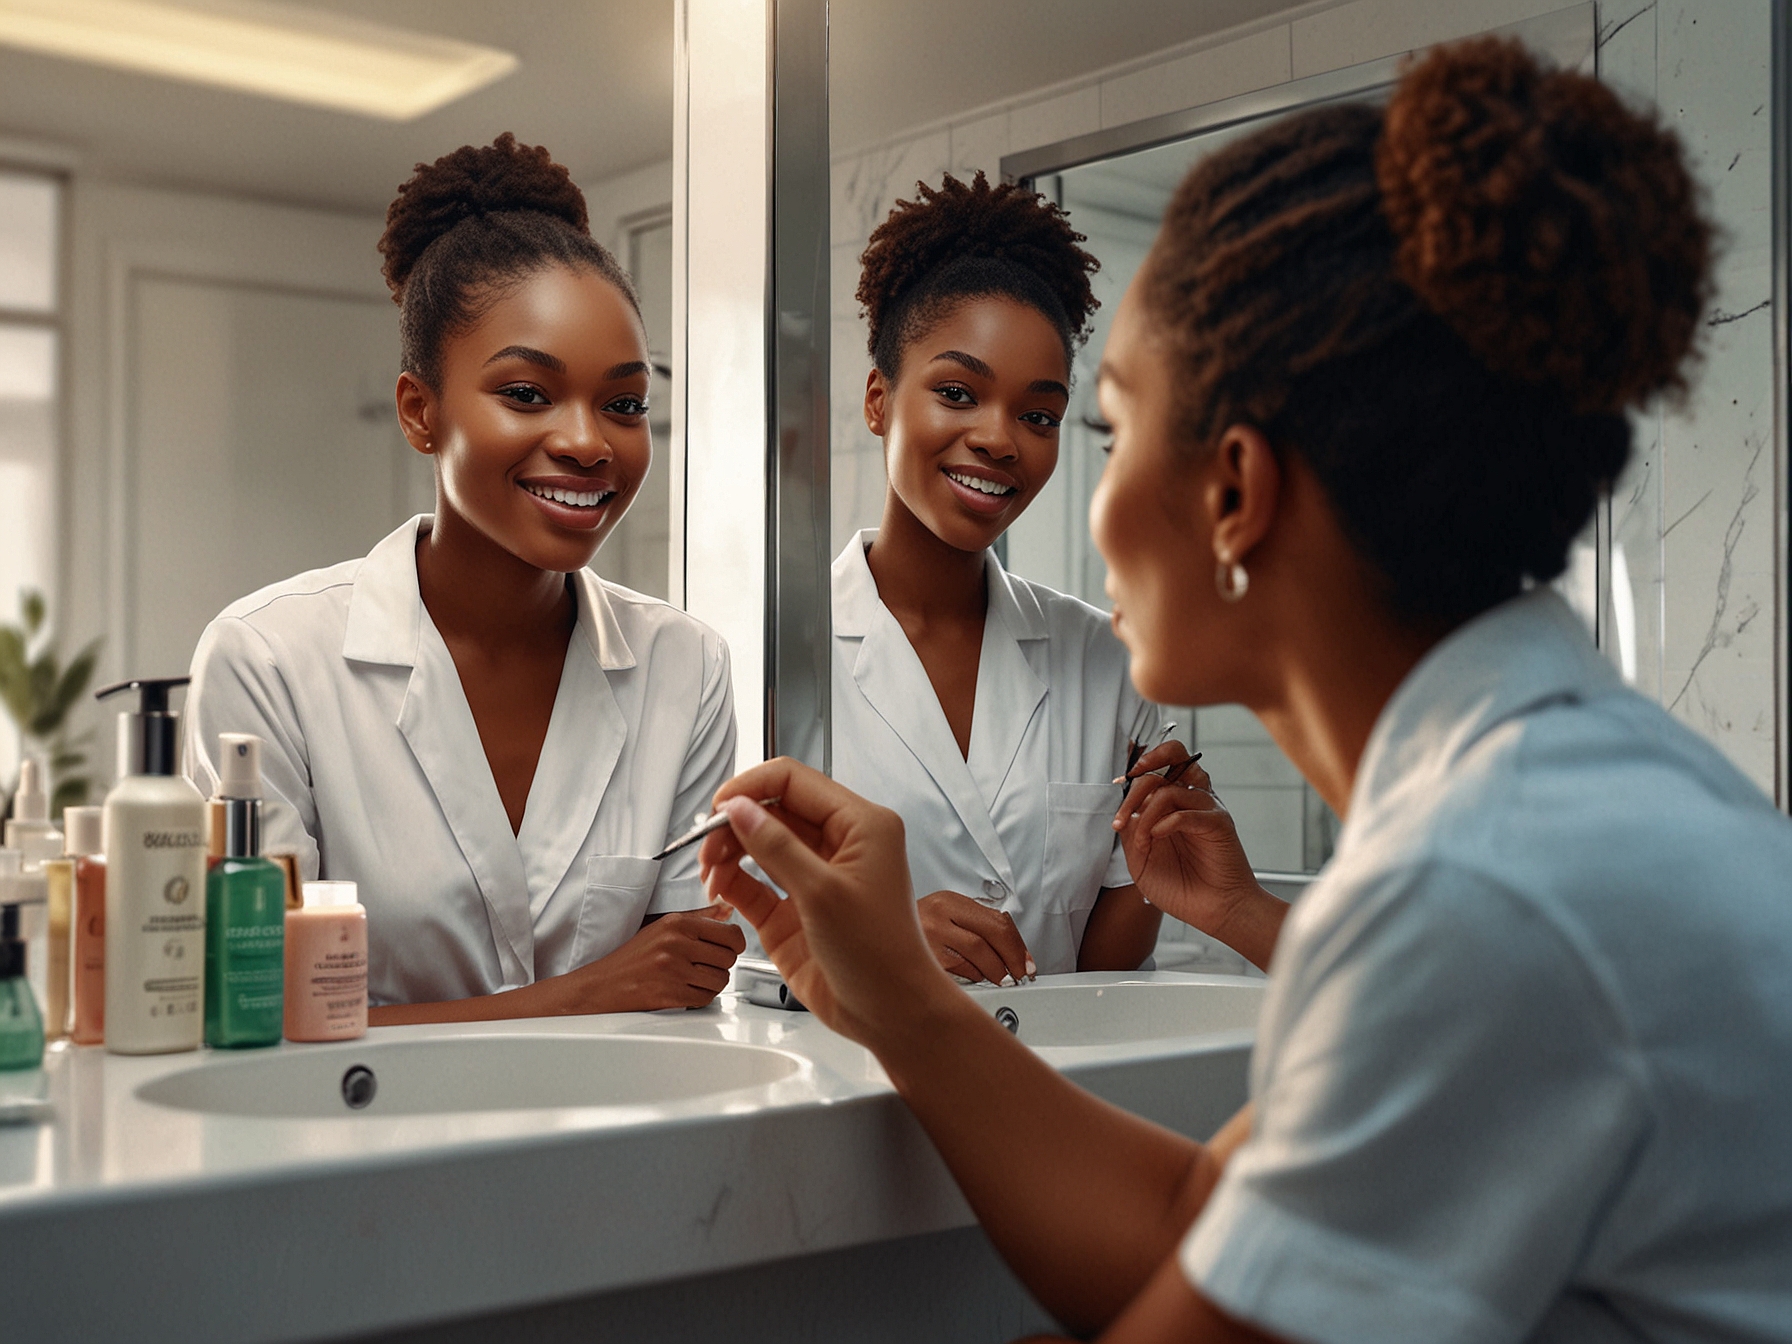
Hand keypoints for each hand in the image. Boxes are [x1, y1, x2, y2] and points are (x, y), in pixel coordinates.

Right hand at [557, 903, 745, 1012]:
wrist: (604, 984)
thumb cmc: (634, 956)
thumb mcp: (663, 926)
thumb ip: (699, 918)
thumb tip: (728, 910)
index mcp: (677, 923)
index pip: (731, 934)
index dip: (735, 944)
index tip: (729, 948)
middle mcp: (676, 943)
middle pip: (729, 958)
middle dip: (722, 965)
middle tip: (706, 965)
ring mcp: (673, 970)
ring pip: (721, 980)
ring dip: (712, 983)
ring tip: (695, 978)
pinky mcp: (670, 994)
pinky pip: (706, 998)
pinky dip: (701, 997)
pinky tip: (687, 990)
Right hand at [697, 758, 952, 1047]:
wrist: (891, 1014)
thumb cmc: (882, 955)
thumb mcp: (823, 893)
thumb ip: (776, 846)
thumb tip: (740, 808)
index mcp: (860, 825)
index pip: (794, 781)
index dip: (752, 788)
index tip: (719, 806)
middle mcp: (838, 845)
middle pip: (772, 811)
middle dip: (735, 824)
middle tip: (708, 845)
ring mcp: (814, 878)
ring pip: (760, 845)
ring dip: (729, 853)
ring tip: (710, 872)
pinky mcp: (794, 910)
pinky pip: (755, 884)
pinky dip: (732, 882)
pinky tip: (719, 889)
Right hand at [918, 890, 1034, 984]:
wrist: (875, 930)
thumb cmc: (915, 928)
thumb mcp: (945, 915)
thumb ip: (976, 924)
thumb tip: (1014, 949)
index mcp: (949, 901)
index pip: (997, 921)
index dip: (1018, 945)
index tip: (1026, 961)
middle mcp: (938, 915)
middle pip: (990, 938)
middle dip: (1011, 960)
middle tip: (1018, 974)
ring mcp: (928, 938)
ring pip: (977, 958)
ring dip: (994, 972)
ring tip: (997, 977)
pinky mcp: (922, 961)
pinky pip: (959, 973)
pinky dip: (973, 977)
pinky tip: (973, 977)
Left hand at [1113, 742, 1285, 969]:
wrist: (1212, 912)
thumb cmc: (1180, 887)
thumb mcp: (1141, 860)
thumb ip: (1132, 831)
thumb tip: (1124, 808)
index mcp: (1173, 802)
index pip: (1158, 766)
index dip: (1136, 769)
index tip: (1116, 786)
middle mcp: (1191, 798)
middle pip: (1169, 760)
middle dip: (1136, 784)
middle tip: (1123, 815)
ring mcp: (1206, 808)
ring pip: (1170, 788)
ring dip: (1146, 813)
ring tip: (1142, 842)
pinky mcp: (1218, 822)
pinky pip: (1185, 811)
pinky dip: (1165, 823)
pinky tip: (1157, 838)